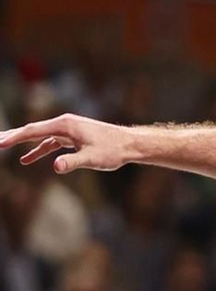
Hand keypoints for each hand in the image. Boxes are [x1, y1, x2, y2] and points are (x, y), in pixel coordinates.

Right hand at [0, 112, 136, 175]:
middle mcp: (64, 124)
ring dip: (22, 142)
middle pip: (32, 130)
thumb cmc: (113, 151)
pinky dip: (37, 150)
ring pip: (39, 136)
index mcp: (65, 125)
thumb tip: (56, 167)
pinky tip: (27, 160)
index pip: (33, 130)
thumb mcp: (92, 159)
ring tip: (3, 147)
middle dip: (12, 136)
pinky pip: (49, 143)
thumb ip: (73, 162)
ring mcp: (67, 130)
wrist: (129, 145)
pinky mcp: (72, 137)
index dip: (14, 137)